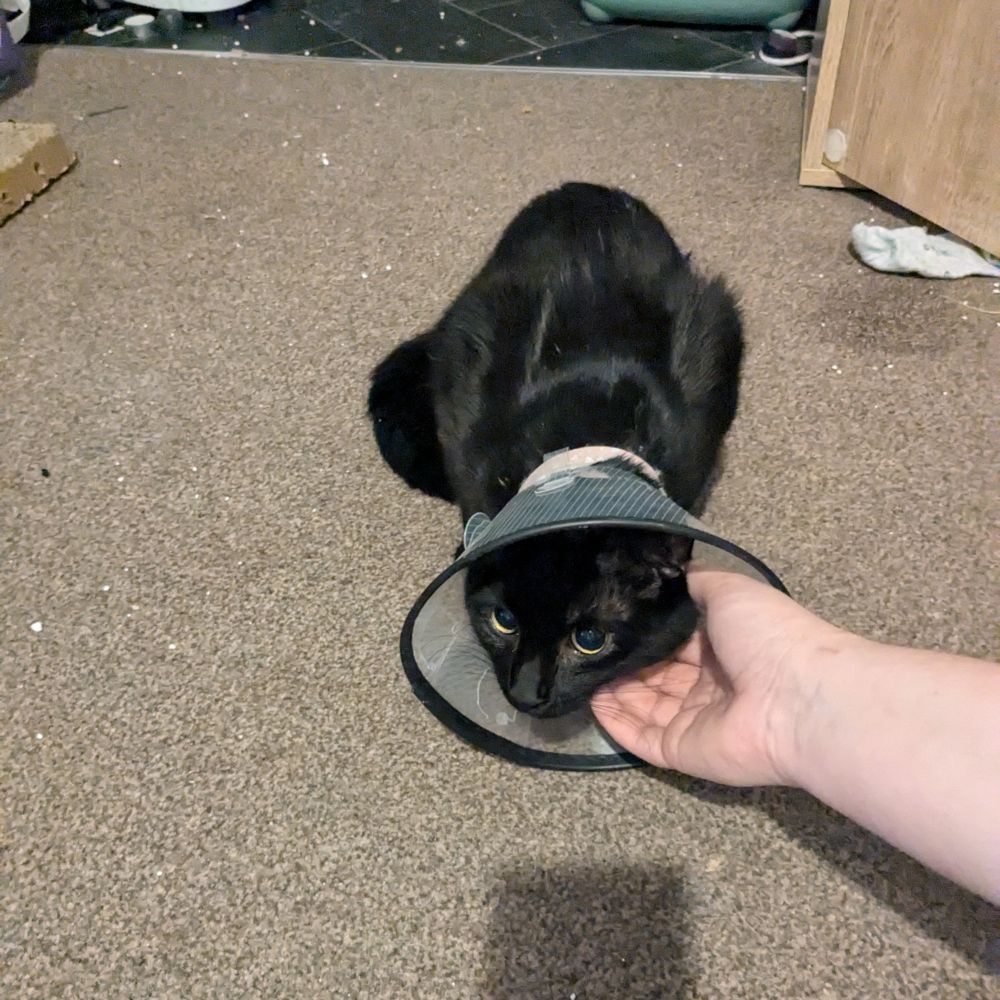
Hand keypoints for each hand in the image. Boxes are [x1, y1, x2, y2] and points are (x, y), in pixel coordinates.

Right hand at [591, 567, 843, 785]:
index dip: (644, 631)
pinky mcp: (683, 751)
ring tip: (580, 667)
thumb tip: (669, 572)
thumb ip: (697, 582)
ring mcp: (695, 721)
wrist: (798, 698)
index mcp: (723, 647)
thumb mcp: (730, 590)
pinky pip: (642, 740)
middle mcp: (708, 684)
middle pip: (655, 674)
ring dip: (612, 690)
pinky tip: (591, 700)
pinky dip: (616, 723)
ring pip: (644, 706)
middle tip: (585, 642)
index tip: (608, 617)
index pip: (673, 641)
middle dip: (623, 661)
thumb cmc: (767, 637)